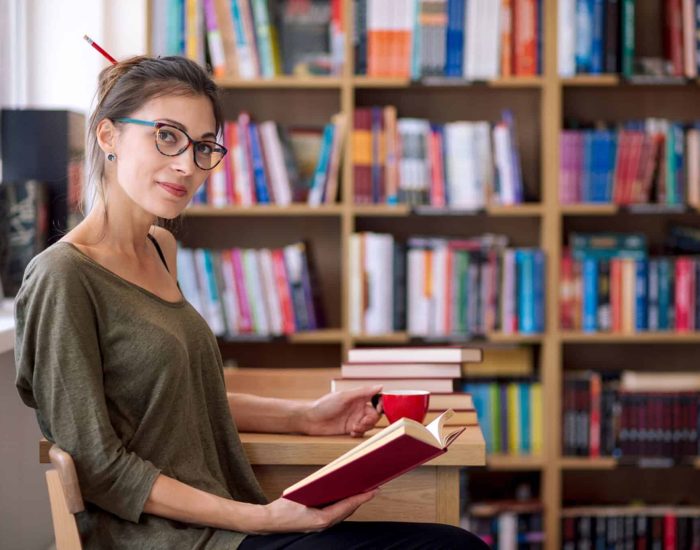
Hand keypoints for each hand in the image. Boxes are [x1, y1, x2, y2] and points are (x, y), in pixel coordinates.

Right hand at [248, 490, 378, 533]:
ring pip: (342, 513)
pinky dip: (342, 505)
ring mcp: (320, 526)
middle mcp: (324, 525)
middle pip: (347, 510)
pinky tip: (344, 497)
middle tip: (372, 488)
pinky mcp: (316, 523)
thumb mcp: (300, 494)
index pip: (347, 506)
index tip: (373, 491)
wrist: (268, 522)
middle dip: (360, 499)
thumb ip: (316, 489)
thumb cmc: (282, 509)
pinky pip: (334, 513)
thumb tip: (332, 480)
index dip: (361, 498)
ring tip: (362, 491)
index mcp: (322, 519)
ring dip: (352, 503)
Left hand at [302, 385, 382, 436]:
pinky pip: (361, 433)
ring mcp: (354, 419)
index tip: (379, 408)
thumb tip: (380, 386)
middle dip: (371, 419)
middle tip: (363, 422)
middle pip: (375, 415)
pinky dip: (358, 433)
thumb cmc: (325, 405)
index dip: (381, 404)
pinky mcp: (349, 429)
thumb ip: (363, 392)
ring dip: (364, 427)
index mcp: (358, 398)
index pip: (376, 399)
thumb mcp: (344, 397)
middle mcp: (358, 408)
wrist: (311, 420)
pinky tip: (351, 432)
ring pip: (369, 425)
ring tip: (354, 428)